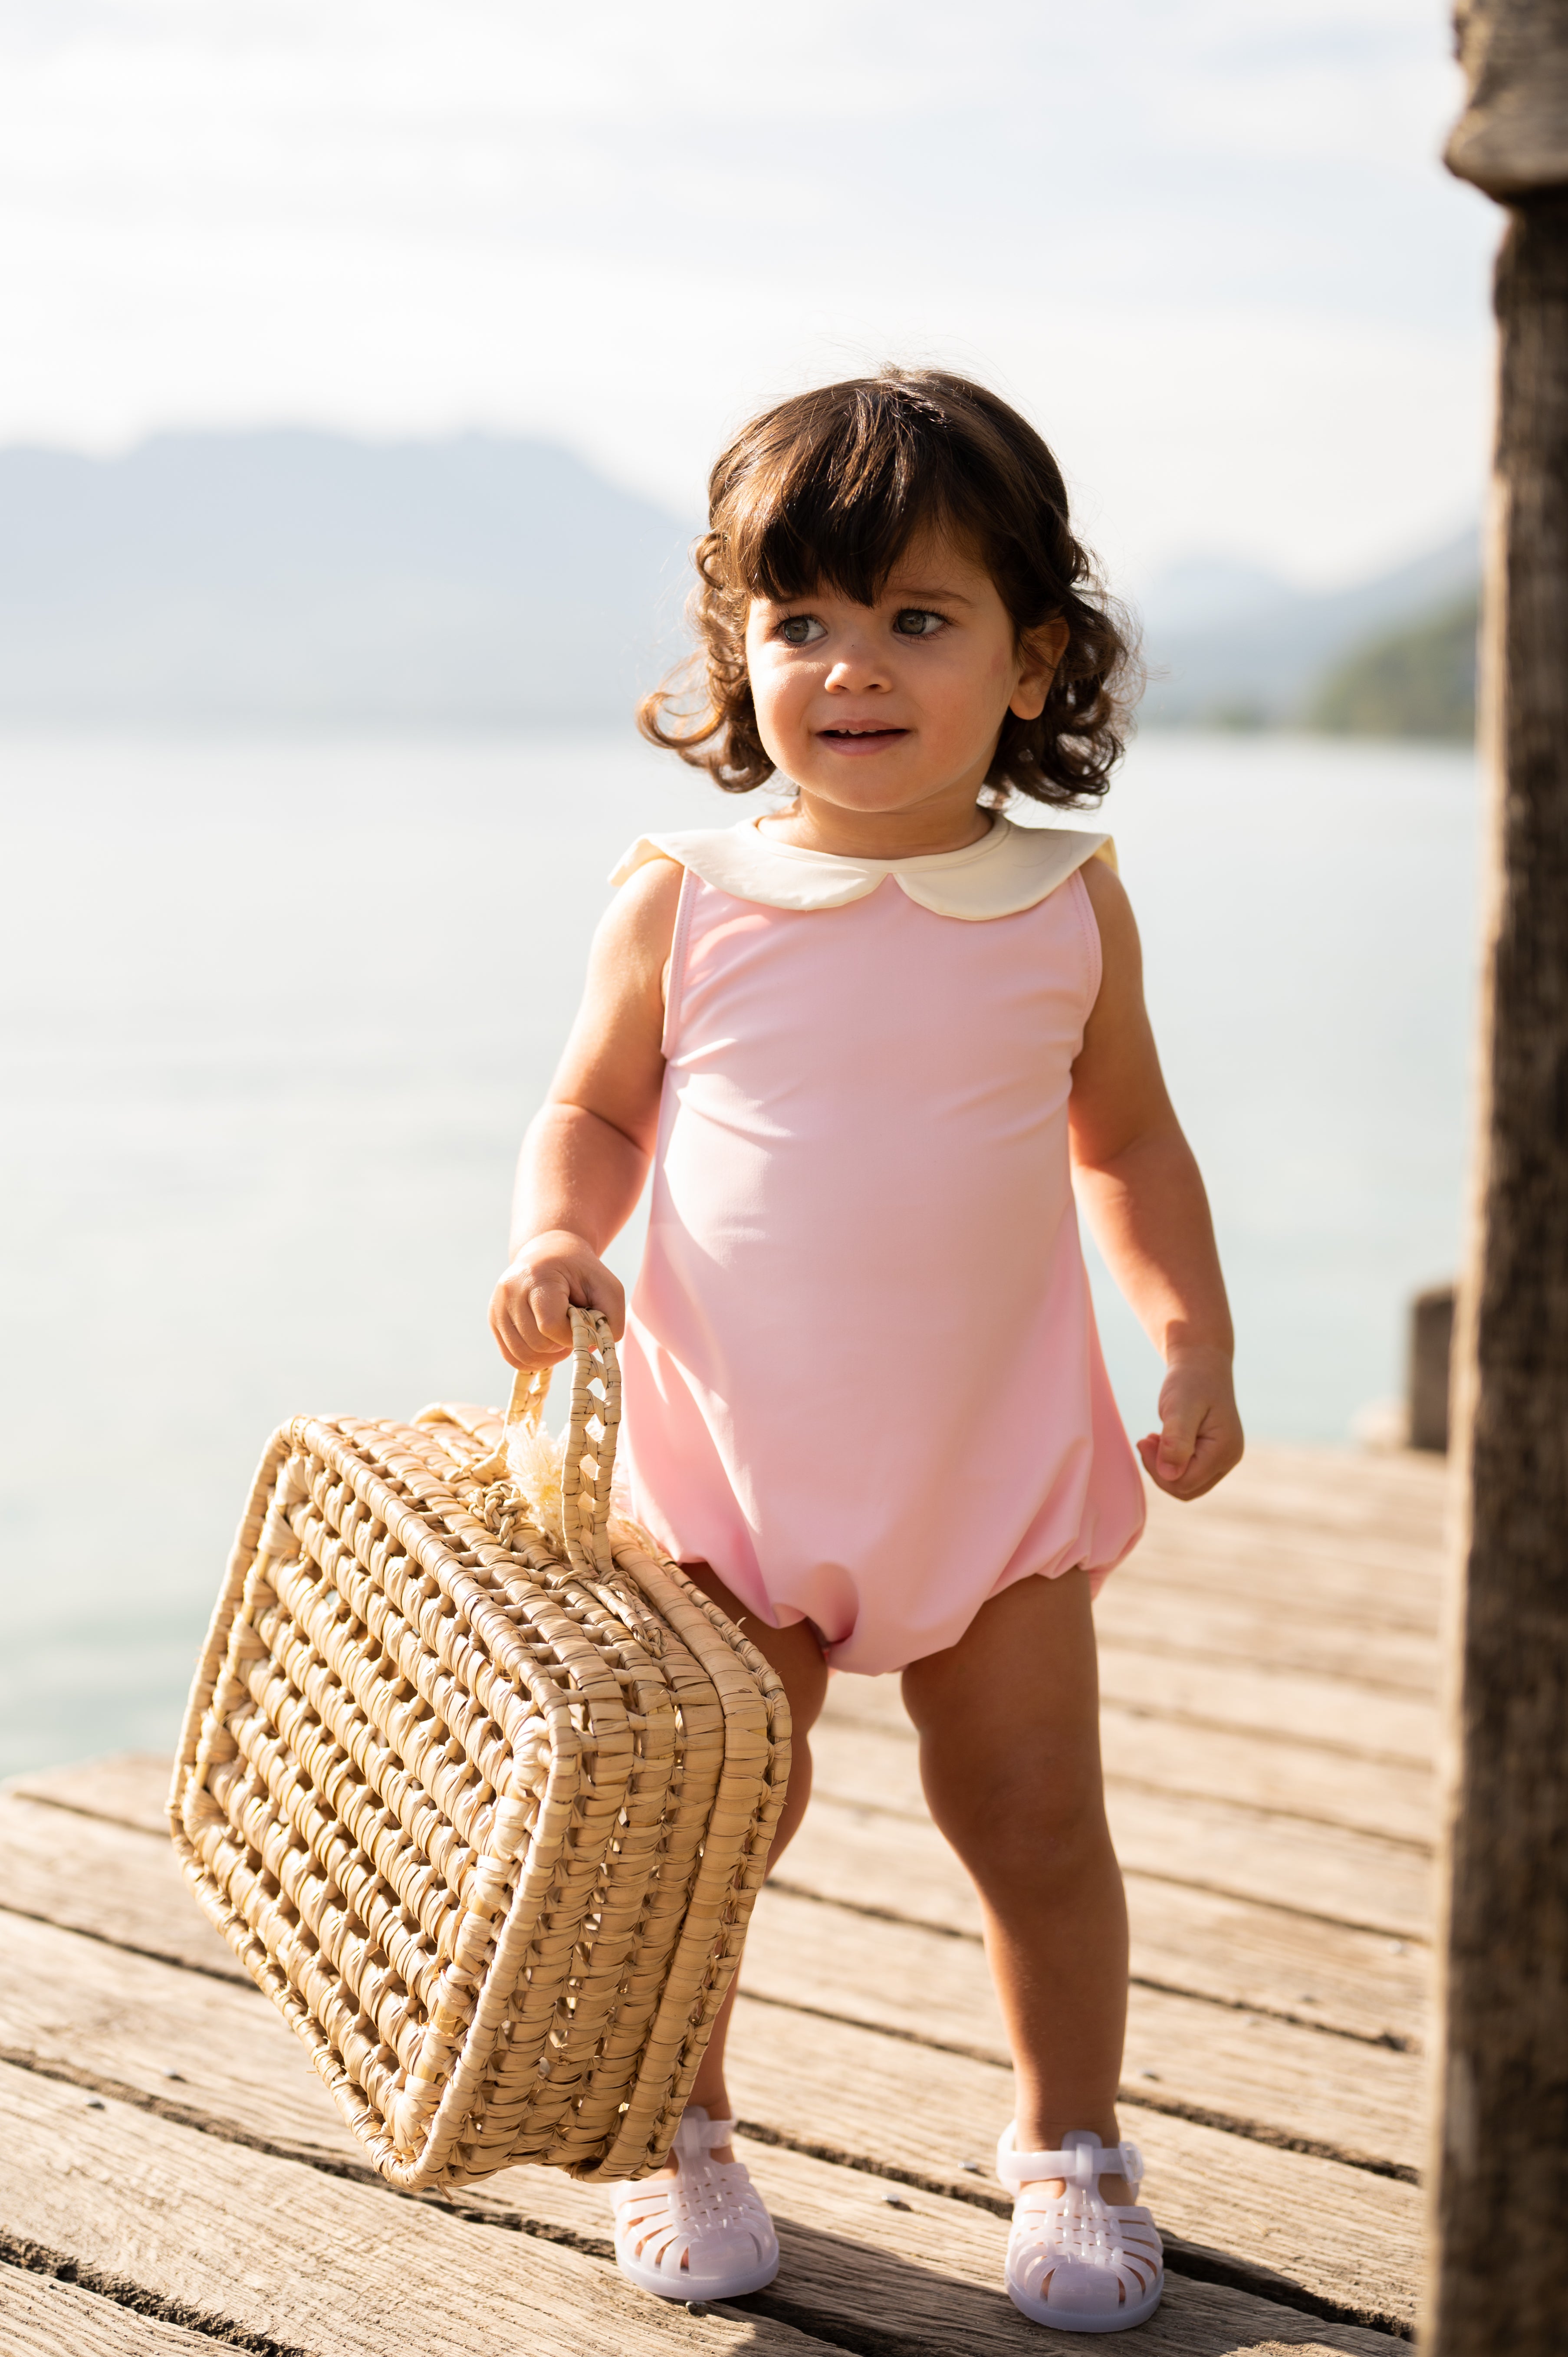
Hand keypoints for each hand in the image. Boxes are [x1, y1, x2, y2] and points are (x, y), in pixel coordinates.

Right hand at [489, 1230, 625, 1369]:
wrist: (550, 1254)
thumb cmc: (582, 1274)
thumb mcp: (608, 1288)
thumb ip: (611, 1320)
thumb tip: (588, 1350)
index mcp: (537, 1277)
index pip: (550, 1325)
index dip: (572, 1335)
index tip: (582, 1322)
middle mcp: (510, 1291)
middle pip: (537, 1344)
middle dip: (561, 1344)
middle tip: (571, 1327)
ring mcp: (498, 1307)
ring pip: (523, 1355)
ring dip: (548, 1355)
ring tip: (559, 1335)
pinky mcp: (494, 1320)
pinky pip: (512, 1357)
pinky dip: (533, 1359)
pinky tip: (547, 1344)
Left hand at [1137, 1348, 1242, 1500]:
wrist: (1202, 1364)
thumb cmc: (1190, 1381)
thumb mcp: (1179, 1407)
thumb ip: (1176, 1441)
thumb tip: (1169, 1475)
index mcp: (1225, 1450)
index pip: (1185, 1483)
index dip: (1158, 1469)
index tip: (1144, 1440)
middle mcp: (1229, 1459)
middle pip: (1186, 1489)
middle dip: (1160, 1471)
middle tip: (1145, 1441)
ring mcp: (1223, 1459)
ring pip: (1186, 1484)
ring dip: (1164, 1467)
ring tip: (1154, 1439)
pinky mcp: (1213, 1455)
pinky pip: (1188, 1473)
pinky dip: (1170, 1462)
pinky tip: (1162, 1441)